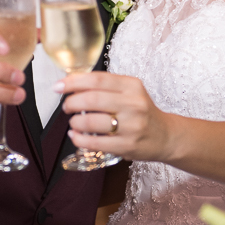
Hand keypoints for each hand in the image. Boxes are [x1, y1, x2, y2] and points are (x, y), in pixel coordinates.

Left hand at [57, 72, 172, 161]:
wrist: (165, 136)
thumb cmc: (141, 112)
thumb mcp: (130, 92)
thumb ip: (105, 86)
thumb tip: (71, 83)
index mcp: (132, 86)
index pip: (97, 79)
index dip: (73, 81)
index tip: (58, 86)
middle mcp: (134, 103)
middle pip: (92, 99)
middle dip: (72, 102)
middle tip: (66, 106)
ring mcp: (131, 126)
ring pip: (92, 121)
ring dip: (75, 122)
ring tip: (74, 122)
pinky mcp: (127, 145)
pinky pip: (96, 143)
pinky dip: (80, 139)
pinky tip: (76, 137)